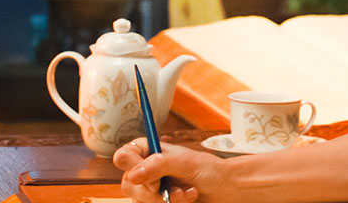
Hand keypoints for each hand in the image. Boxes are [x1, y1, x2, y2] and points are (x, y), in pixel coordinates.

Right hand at [113, 138, 230, 202]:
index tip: (155, 182)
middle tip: (179, 191)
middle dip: (156, 193)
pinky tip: (186, 201)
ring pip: (140, 201)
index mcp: (148, 150)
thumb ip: (159, 165)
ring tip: (188, 194)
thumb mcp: (186, 163)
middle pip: (129, 185)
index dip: (134, 170)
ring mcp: (149, 189)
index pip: (123, 157)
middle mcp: (145, 169)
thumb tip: (133, 175)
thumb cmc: (209, 171)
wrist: (225, 190)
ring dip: (167, 201)